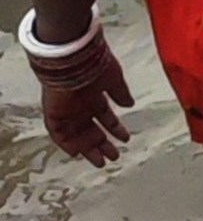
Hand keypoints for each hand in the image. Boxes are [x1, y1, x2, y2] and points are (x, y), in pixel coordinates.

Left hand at [31, 29, 131, 167]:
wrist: (74, 59)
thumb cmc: (94, 65)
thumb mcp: (114, 79)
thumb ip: (120, 93)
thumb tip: (129, 104)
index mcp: (95, 97)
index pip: (105, 117)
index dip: (115, 128)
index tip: (125, 139)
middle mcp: (81, 106)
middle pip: (92, 130)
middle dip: (103, 145)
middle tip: (113, 157)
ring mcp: (67, 111)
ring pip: (77, 135)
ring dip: (88, 149)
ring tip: (101, 161)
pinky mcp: (54, 114)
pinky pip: (58, 134)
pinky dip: (67, 144)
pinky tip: (77, 153)